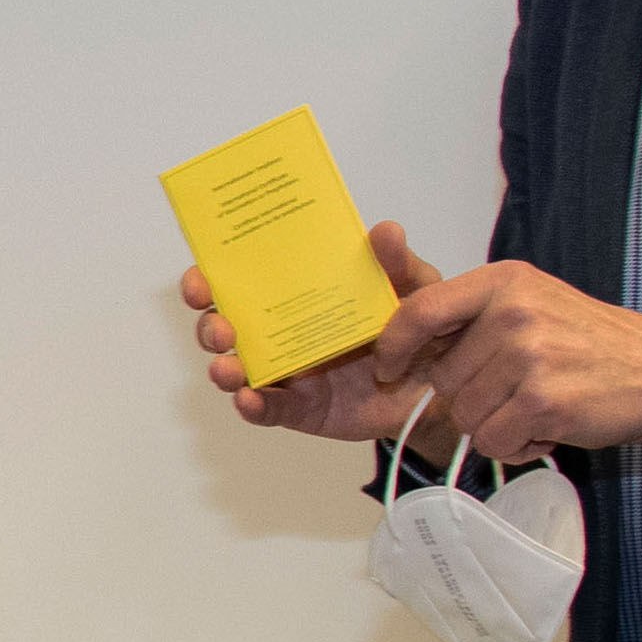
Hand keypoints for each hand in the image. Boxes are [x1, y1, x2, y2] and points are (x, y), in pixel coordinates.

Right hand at [183, 221, 446, 444]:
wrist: (439, 385)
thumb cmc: (416, 327)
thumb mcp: (412, 287)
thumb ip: (397, 262)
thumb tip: (385, 230)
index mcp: (296, 293)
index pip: (241, 280)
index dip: (211, 277)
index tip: (202, 275)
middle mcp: (281, 331)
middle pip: (225, 326)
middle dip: (210, 326)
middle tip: (220, 328)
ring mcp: (287, 372)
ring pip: (238, 370)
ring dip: (225, 368)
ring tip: (229, 369)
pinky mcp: (300, 408)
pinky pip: (268, 410)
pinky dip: (254, 406)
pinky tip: (250, 400)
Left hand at [365, 223, 641, 455]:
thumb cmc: (592, 343)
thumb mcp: (533, 303)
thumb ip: (474, 317)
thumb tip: (407, 344)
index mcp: (504, 281)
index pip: (420, 309)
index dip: (394, 345)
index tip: (389, 366)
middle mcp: (513, 313)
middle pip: (444, 378)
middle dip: (472, 397)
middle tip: (519, 390)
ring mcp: (528, 357)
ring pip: (465, 415)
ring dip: (495, 424)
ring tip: (537, 406)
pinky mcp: (543, 401)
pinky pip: (492, 440)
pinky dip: (515, 446)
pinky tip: (545, 428)